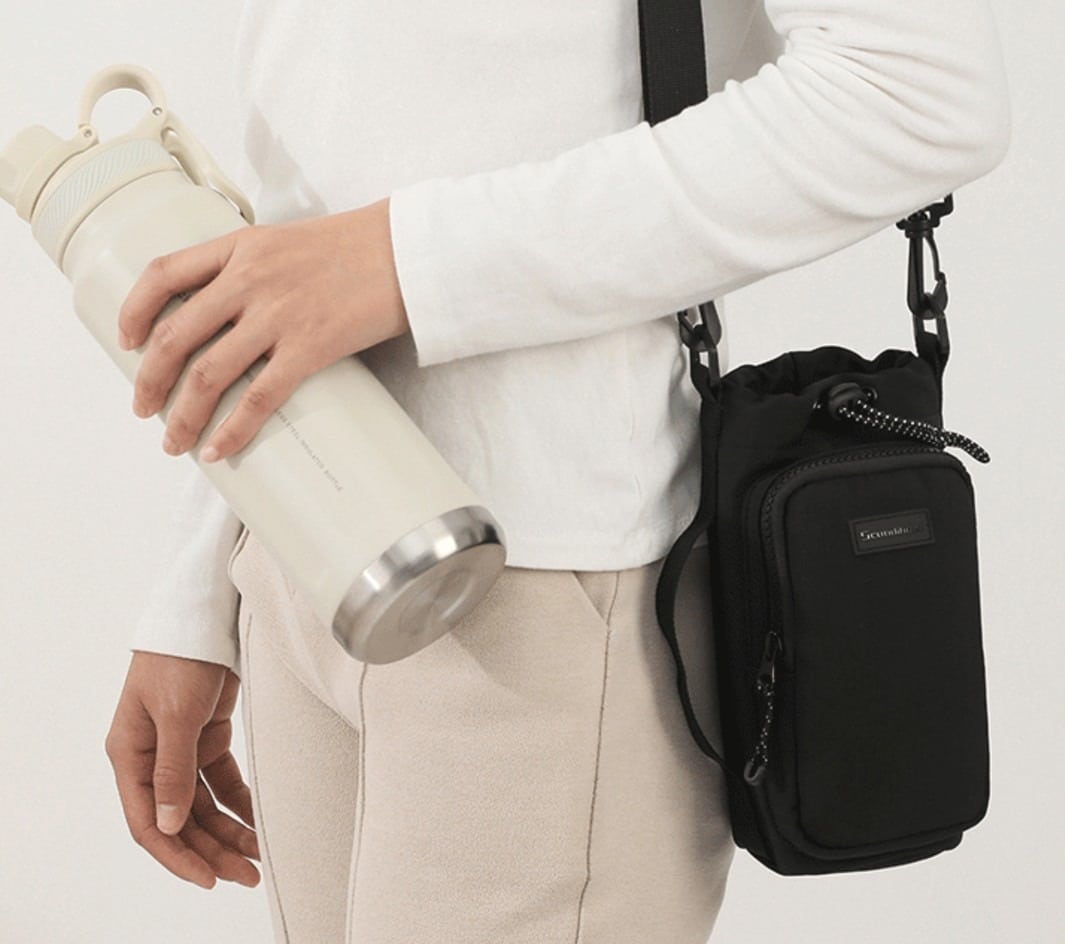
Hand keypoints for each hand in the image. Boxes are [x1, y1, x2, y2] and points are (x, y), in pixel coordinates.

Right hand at [105, 651, 260, 889]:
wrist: (206, 616)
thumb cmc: (180, 658)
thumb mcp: (176, 714)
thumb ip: (172, 770)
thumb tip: (169, 825)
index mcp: (129, 755)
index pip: (147, 822)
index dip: (177, 855)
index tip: (209, 879)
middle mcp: (151, 758)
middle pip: (180, 820)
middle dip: (212, 850)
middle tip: (248, 875)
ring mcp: (180, 749)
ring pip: (204, 806)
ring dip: (229, 831)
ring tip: (258, 857)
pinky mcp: (207, 737)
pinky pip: (222, 782)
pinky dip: (240, 802)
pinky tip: (259, 821)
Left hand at [118, 196, 408, 462]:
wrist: (405, 253)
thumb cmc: (353, 249)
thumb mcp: (286, 242)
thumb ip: (249, 267)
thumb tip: (224, 314)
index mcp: (240, 247)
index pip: (164, 275)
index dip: (134, 311)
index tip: (127, 341)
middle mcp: (250, 279)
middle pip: (177, 336)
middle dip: (150, 380)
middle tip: (144, 408)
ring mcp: (278, 315)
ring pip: (207, 374)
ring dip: (183, 416)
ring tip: (175, 440)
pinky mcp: (310, 348)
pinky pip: (258, 397)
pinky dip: (232, 429)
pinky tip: (219, 448)